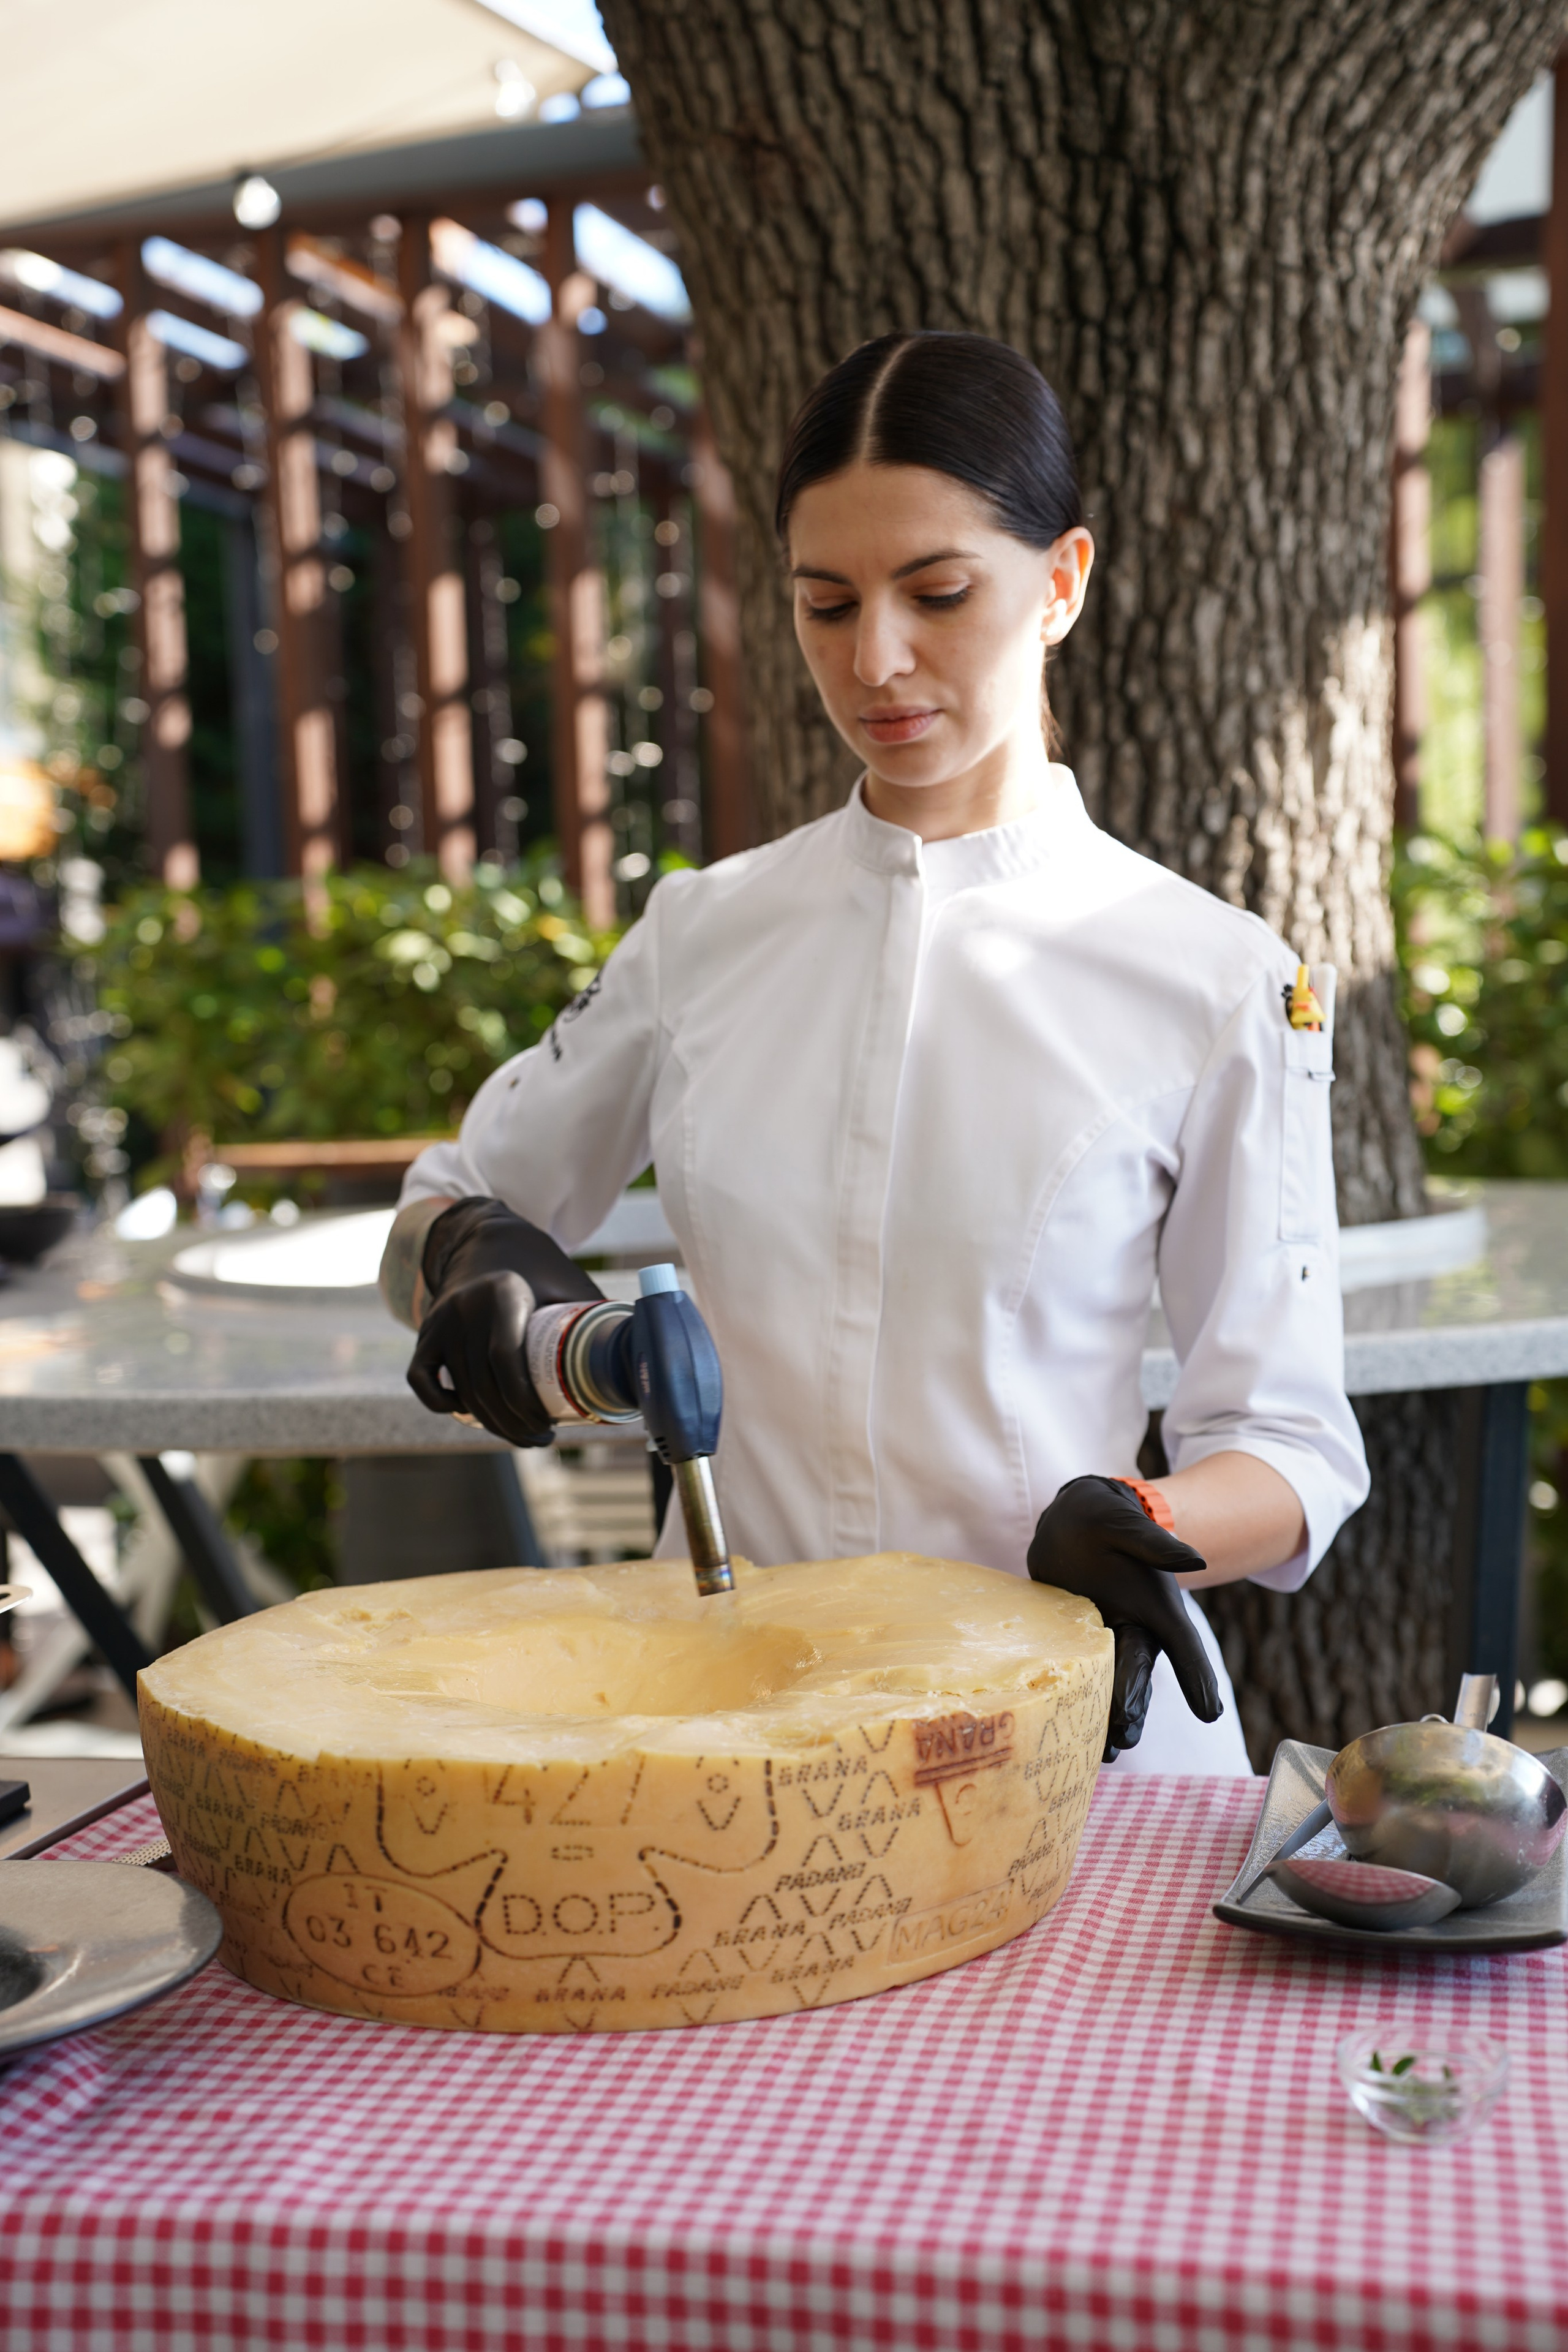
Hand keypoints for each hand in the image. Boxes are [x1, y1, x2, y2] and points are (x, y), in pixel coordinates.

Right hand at [406, 1198, 601, 1446]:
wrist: (488, 1241)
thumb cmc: (539, 1270)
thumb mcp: (569, 1283)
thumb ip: (595, 1315)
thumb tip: (636, 1359)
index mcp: (503, 1291)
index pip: (507, 1361)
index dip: (527, 1403)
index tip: (550, 1425)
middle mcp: (465, 1305)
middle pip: (484, 1385)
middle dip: (513, 1424)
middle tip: (540, 1438)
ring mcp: (440, 1320)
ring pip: (460, 1390)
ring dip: (489, 1423)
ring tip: (520, 1434)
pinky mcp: (425, 1333)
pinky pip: (422, 1380)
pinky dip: (442, 1403)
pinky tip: (469, 1415)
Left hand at [1027, 1476, 1222, 1759]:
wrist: (1070, 1521)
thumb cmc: (1106, 1518)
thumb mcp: (1127, 1524)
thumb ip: (1154, 1543)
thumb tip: (1194, 1558)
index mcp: (1156, 1608)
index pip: (1181, 1646)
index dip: (1197, 1678)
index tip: (1210, 1713)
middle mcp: (1134, 1630)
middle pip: (1139, 1675)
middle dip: (1133, 1706)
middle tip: (1124, 1738)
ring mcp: (1104, 1641)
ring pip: (1111, 1685)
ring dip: (1108, 1717)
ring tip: (1103, 1752)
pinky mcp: (1074, 1644)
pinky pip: (1079, 1676)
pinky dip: (1077, 1703)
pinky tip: (1066, 1731)